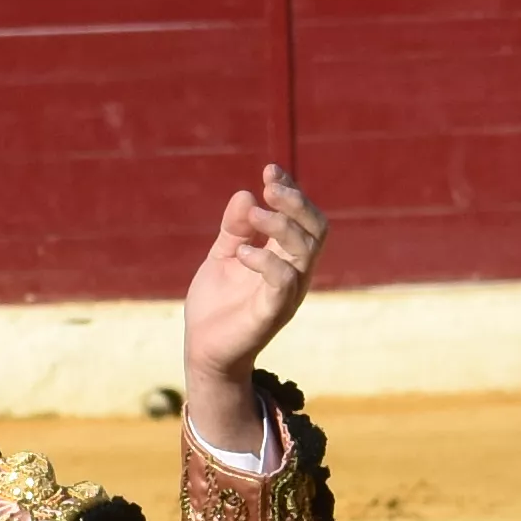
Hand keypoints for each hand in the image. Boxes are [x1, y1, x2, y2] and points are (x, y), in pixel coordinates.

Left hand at [178, 161, 321, 424]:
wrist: (203, 350)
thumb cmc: (217, 305)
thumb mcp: (223, 257)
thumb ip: (234, 229)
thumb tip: (245, 194)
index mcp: (285, 257)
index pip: (302, 218)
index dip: (291, 191)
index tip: (269, 170)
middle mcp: (294, 272)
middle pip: (316, 229)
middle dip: (296, 203)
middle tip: (268, 188)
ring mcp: (287, 293)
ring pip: (305, 250)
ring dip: (280, 226)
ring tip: (252, 216)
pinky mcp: (273, 313)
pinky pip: (283, 281)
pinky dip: (265, 260)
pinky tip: (242, 253)